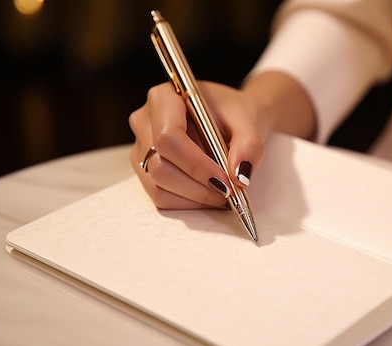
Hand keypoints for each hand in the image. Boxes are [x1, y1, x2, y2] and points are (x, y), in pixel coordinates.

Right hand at [129, 81, 271, 209]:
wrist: (232, 118)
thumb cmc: (235, 114)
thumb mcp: (250, 121)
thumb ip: (249, 145)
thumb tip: (239, 176)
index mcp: (164, 97)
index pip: (168, 137)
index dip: (195, 165)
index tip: (224, 181)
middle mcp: (145, 121)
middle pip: (159, 165)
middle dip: (197, 186)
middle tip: (229, 192)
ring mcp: (141, 148)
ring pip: (158, 185)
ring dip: (194, 197)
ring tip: (223, 194)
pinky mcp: (145, 170)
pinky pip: (160, 195)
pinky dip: (188, 202)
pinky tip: (209, 194)